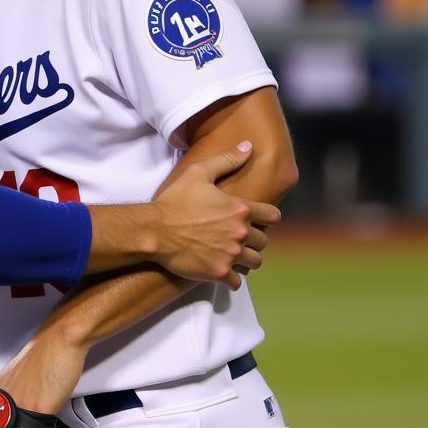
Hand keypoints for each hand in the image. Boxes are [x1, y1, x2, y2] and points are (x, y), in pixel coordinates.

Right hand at [151, 141, 279, 288]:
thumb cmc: (175, 200)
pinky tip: (221, 269)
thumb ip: (226, 160)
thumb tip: (248, 146)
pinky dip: (231, 277)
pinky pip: (237, 282)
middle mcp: (240, 233)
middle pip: (264, 241)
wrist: (153, 230)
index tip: (256, 219)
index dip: (266, 217)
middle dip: (253, 239)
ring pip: (255, 262)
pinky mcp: (218, 273)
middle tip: (238, 236)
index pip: (273, 216)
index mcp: (240, 209)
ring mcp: (230, 255)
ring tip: (233, 254)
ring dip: (246, 258)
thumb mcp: (197, 173)